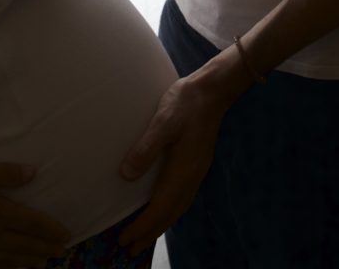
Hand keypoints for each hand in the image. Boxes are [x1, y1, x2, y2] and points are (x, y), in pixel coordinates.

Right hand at [0, 161, 71, 268]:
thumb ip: (6, 174)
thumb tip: (34, 172)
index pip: (32, 224)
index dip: (51, 230)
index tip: (66, 234)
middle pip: (24, 245)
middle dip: (44, 248)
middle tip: (61, 251)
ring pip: (8, 260)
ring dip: (27, 261)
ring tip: (41, 263)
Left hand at [117, 76, 229, 255]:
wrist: (212, 90)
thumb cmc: (185, 102)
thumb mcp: (163, 121)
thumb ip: (145, 148)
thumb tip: (126, 175)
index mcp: (183, 170)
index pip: (160, 208)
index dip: (143, 226)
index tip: (125, 240)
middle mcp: (192, 176)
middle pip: (170, 214)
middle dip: (151, 232)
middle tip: (131, 249)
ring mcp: (197, 170)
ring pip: (178, 207)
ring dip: (161, 223)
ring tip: (145, 235)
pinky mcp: (197, 163)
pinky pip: (183, 197)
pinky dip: (171, 210)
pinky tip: (164, 207)